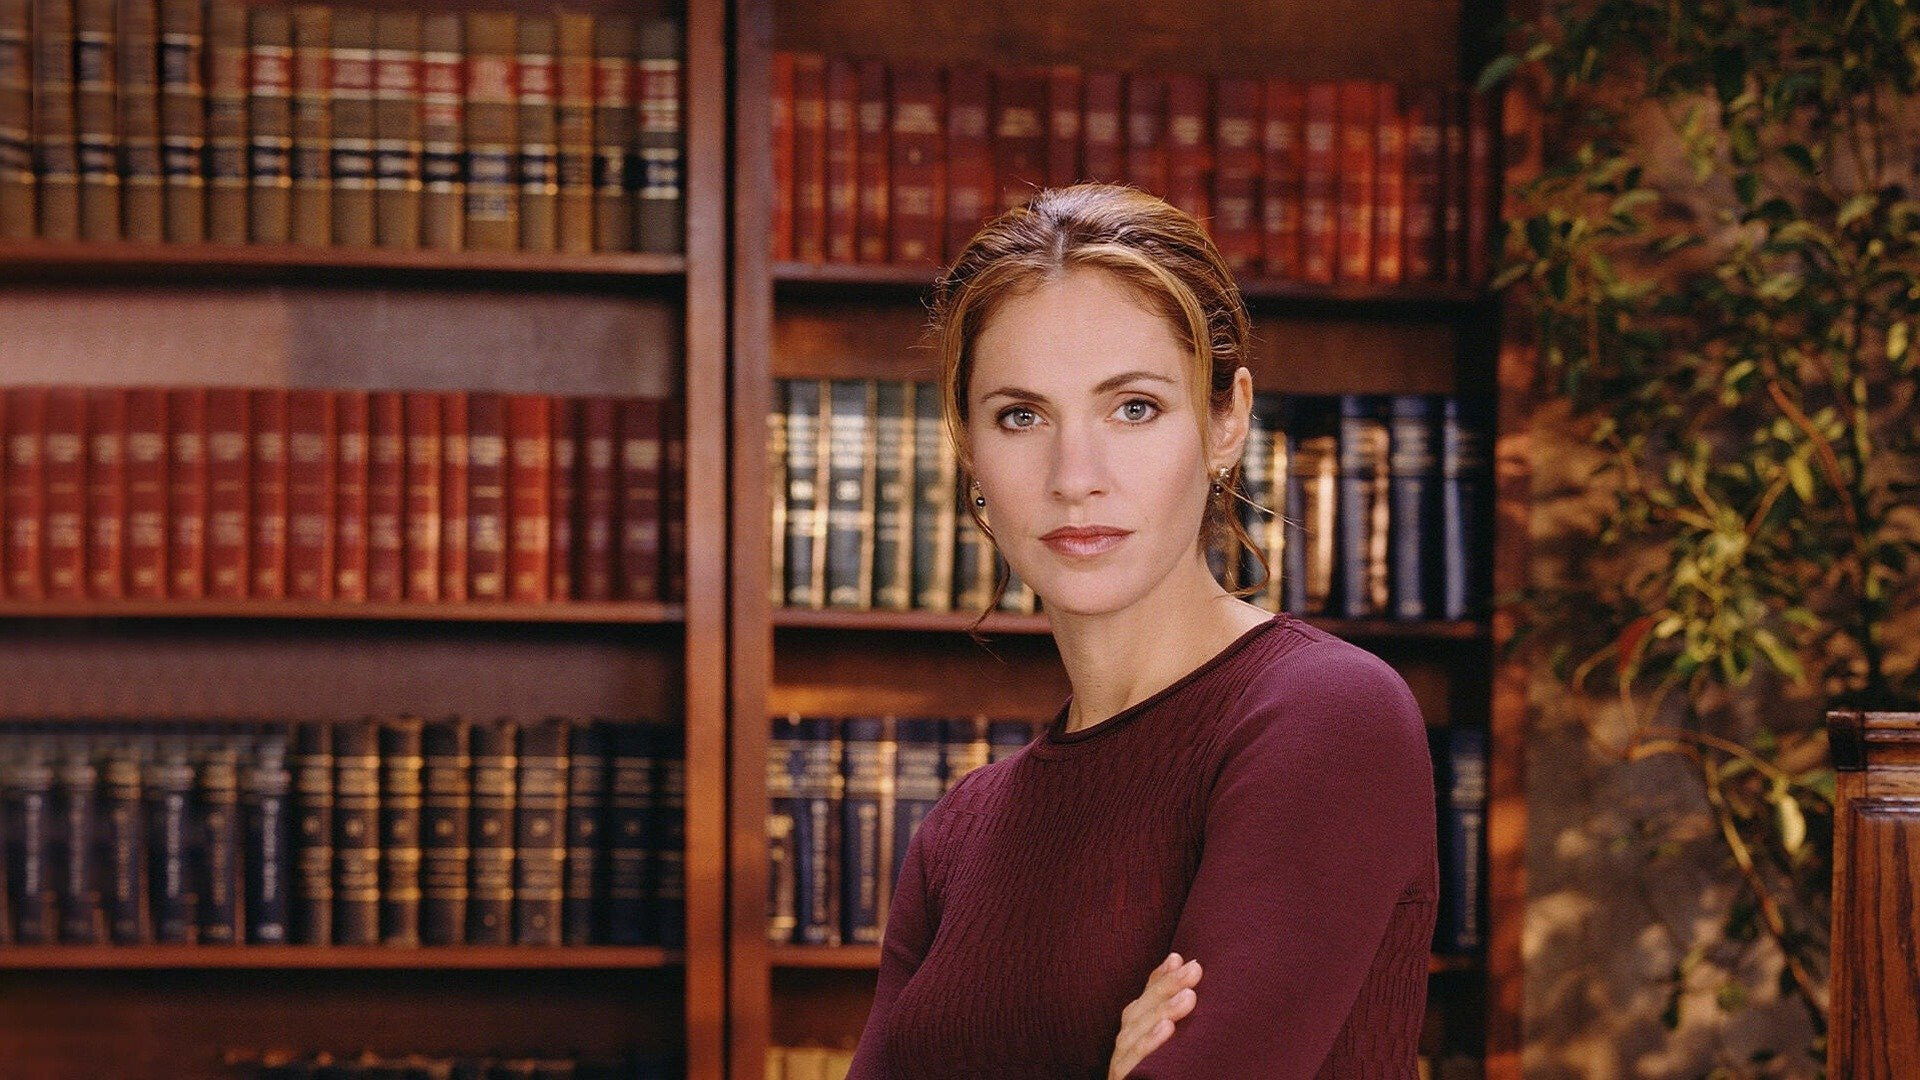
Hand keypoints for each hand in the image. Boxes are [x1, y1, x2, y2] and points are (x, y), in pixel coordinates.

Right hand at [1107, 951, 1201, 1079]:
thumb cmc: (1174, 1075)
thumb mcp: (1178, 1050)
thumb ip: (1176, 1020)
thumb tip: (1190, 977)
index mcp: (1135, 1037)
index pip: (1144, 1001)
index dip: (1158, 979)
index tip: (1179, 958)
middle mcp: (1124, 1049)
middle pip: (1139, 1011)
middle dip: (1166, 987)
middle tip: (1195, 969)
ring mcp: (1121, 1068)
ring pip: (1134, 1033)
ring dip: (1161, 1010)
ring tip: (1189, 996)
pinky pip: (1132, 1064)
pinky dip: (1149, 1044)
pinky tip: (1167, 1028)